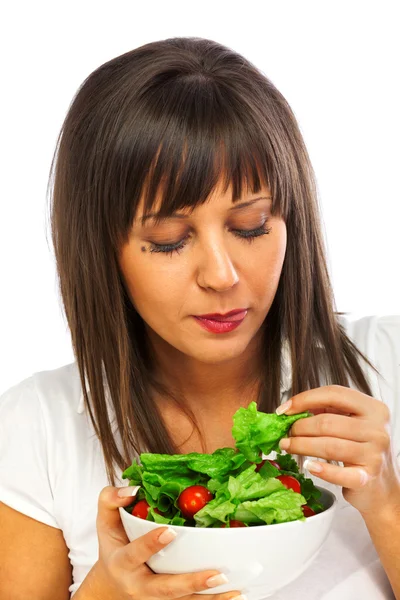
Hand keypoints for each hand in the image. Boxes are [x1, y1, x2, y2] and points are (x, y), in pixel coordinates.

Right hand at [92, 485, 242, 598]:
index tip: (171, 531)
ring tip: (234, 588)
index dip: (151, 544)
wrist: (110, 586)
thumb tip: (133, 488)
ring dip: (210, 598)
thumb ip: (111, 499)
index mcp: (122, 562)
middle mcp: (139, 586)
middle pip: (165, 588)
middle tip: (216, 573)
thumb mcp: (105, 521)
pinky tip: (234, 593)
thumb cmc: (114, 545)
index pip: (135, 554)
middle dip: (191, 583)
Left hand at [276, 385, 399, 516]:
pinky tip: (308, 465)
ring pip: (328, 446)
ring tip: (287, 446)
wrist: (382, 485)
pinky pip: (338, 473)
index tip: (284, 409)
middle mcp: (377, 429)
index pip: (335, 394)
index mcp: (373, 408)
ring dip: (301, 445)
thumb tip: (292, 408)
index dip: (305, 399)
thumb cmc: (361, 449)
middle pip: (327, 422)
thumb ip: (328, 410)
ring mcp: (374, 454)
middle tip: (286, 433)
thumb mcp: (351, 423)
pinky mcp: (367, 478)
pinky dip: (320, 469)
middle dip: (300, 427)